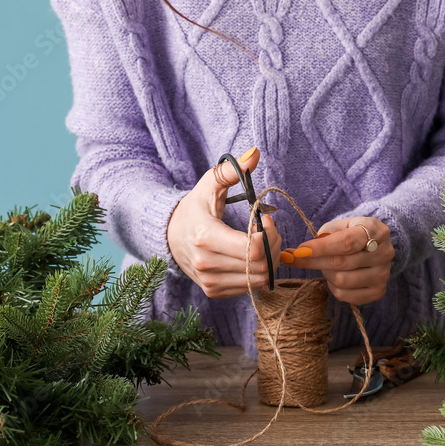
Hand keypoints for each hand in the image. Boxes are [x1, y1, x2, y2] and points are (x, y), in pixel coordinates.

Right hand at [167, 147, 281, 297]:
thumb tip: (254, 153)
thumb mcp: (209, 185)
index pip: (253, 248)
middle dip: (275, 246)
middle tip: (269, 231)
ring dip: (270, 261)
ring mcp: (210, 281)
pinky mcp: (213, 291)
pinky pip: (249, 287)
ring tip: (262, 243)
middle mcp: (206, 264)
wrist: (169, 236)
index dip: (270, 234)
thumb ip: (230, 170)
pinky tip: (251, 256)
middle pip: (260, 266)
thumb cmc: (194, 208)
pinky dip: (258, 272)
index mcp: (205, 237)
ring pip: (258, 280)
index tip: (266, 218)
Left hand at [282, 217, 393, 304]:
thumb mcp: (342, 225)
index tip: (299, 250)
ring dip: (325, 273)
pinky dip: (332, 287)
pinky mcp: (378, 291)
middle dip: (313, 261)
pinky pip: (345, 295)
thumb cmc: (353, 234)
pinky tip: (334, 277)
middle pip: (342, 263)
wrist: (375, 247)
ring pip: (341, 281)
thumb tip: (303, 250)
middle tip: (295, 257)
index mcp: (377, 231)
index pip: (347, 242)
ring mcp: (383, 275)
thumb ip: (325, 233)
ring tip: (325, 265)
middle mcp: (385, 254)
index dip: (321, 248)